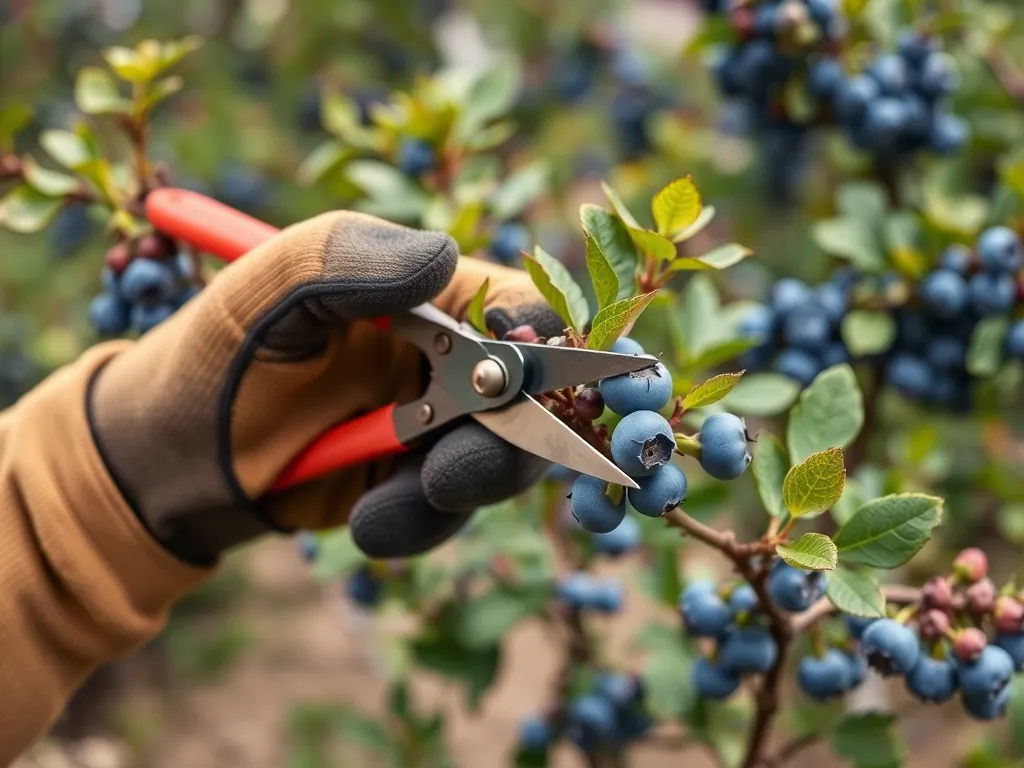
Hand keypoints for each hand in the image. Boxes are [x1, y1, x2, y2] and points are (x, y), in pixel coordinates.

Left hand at [88, 211, 563, 563]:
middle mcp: (449, 361)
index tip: (515, 370)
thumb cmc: (218, 351)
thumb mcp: (269, 286)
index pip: (522, 305)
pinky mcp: (414, 486)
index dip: (539, 338)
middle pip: (528, 399)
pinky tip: (368, 521)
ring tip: (384, 509)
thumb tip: (443, 256)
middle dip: (505, 443)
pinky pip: (447, 514)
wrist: (168, 457)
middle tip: (451, 471)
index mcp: (431, 294)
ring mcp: (436, 428)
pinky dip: (416, 523)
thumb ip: (347, 259)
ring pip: (497, 466)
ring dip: (455, 492)